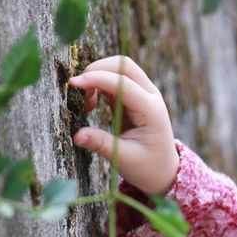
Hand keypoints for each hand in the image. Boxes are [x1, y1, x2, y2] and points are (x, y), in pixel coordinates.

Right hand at [68, 55, 179, 196]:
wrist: (163, 171)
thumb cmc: (147, 167)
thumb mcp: (124, 159)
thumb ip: (101, 144)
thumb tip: (76, 136)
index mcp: (151, 111)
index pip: (124, 84)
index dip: (97, 79)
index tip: (72, 84)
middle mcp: (150, 97)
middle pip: (123, 65)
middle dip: (97, 69)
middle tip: (77, 90)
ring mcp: (144, 94)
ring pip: (119, 68)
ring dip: (97, 75)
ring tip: (86, 104)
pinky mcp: (134, 96)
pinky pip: (115, 79)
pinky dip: (98, 83)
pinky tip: (91, 104)